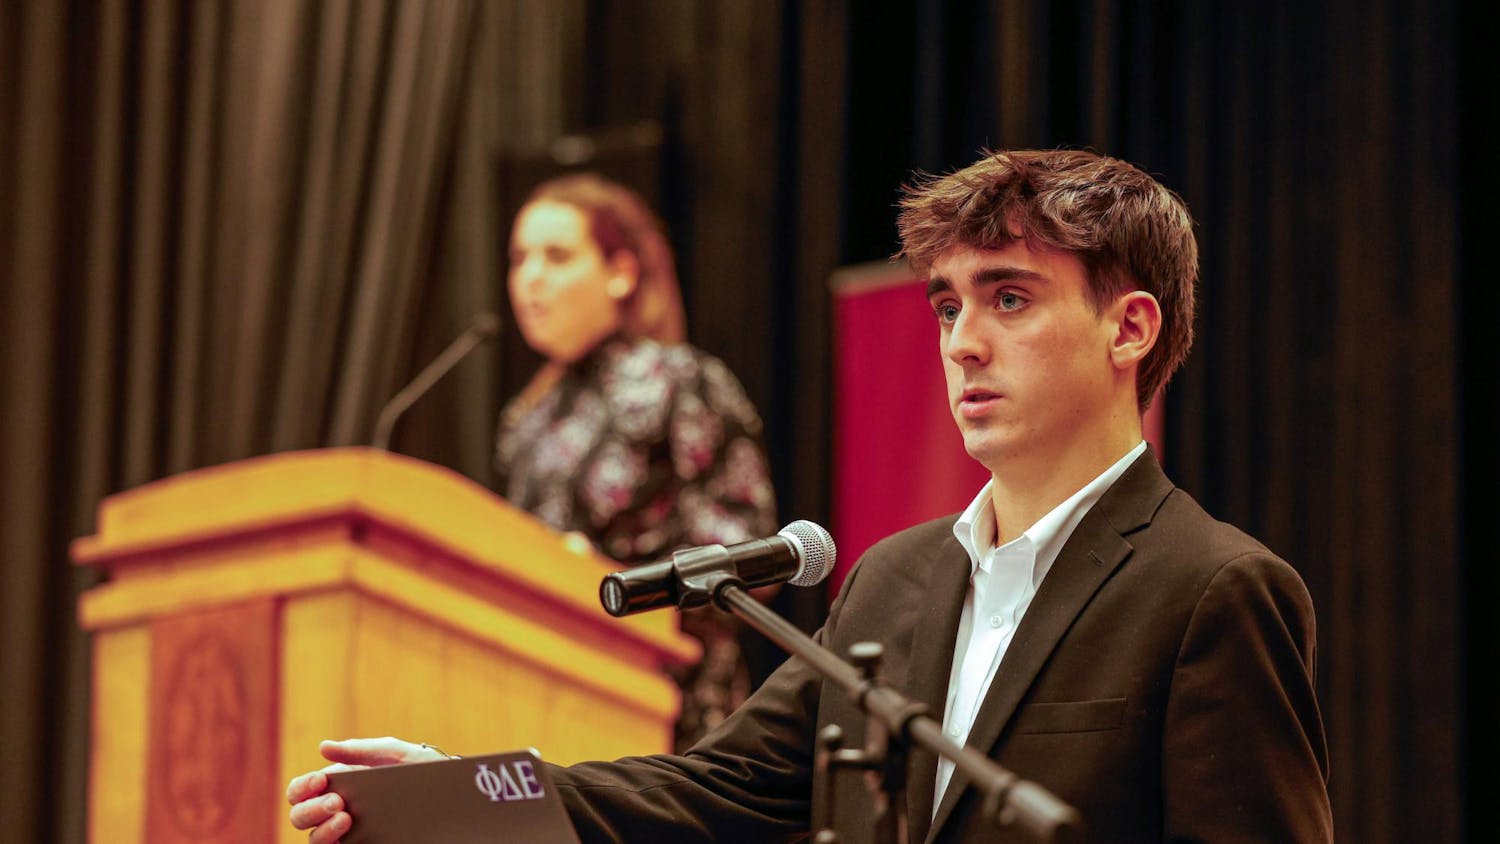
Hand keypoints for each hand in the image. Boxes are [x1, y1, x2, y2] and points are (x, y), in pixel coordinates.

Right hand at [286, 737, 448, 842]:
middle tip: (336, 802)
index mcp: (338, 784)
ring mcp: (347, 833)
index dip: (302, 787)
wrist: (450, 796)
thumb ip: (361, 750)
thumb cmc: (421, 770)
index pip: (301, 790)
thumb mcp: (395, 754)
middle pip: (299, 816)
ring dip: (321, 830)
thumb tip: (322, 747)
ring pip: (313, 840)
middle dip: (310, 809)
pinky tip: (349, 833)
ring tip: (346, 818)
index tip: (321, 780)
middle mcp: (336, 811)